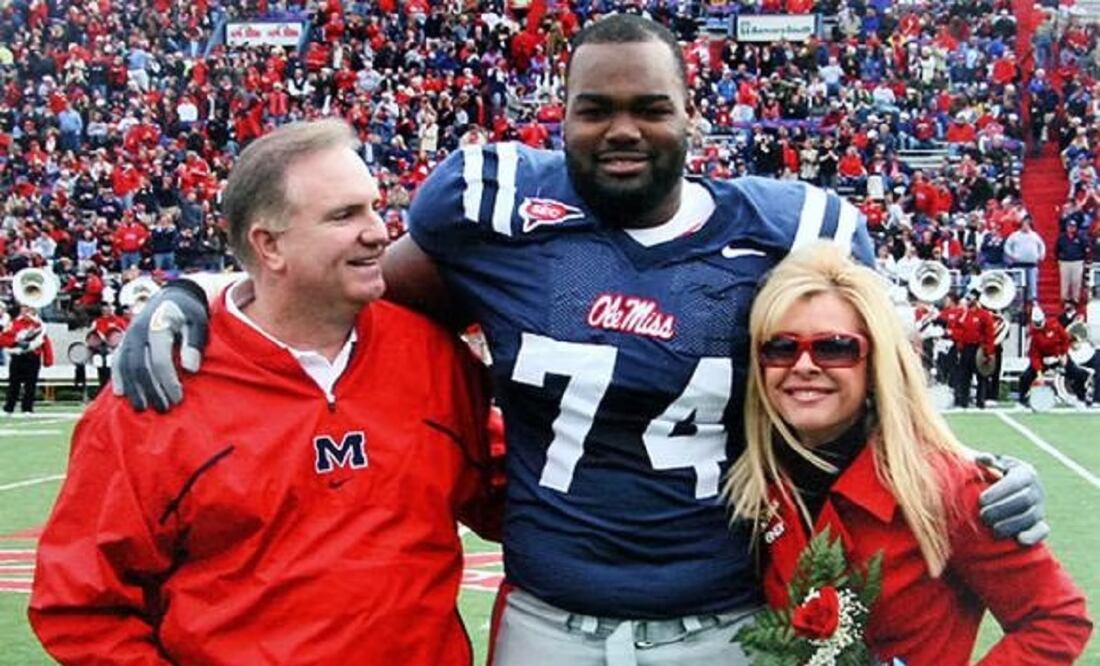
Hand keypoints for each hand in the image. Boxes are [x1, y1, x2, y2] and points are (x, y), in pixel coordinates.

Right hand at [111, 282, 208, 411]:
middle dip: (151, 390)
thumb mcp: (198, 323)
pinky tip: (121, 394)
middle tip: (163, 408)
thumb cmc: (189, 313)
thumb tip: (191, 369)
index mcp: (158, 325)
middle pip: (140, 366)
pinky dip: (118, 377)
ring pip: (125, 366)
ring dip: (133, 389)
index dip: (167, 381)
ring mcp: (128, 336)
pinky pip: (116, 361)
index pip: (159, 359)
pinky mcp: (124, 341)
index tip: (177, 398)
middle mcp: (138, 331)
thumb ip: (194, 344)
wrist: (173, 297)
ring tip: (142, 408)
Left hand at [975, 453, 1048, 545]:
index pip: (1016, 482)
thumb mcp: (991, 463)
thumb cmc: (992, 474)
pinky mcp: (1040, 524)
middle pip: (1024, 501)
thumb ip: (986, 460)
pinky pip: (1042, 530)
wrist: (1002, 491)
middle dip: (1002, 509)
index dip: (999, 492)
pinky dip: (1033, 536)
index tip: (981, 500)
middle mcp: (1036, 490)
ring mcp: (1040, 507)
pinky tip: (1019, 539)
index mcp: (1025, 472)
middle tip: (983, 515)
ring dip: (1011, 524)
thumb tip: (983, 459)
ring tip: (992, 527)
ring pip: (1031, 517)